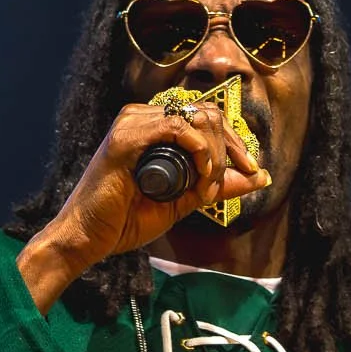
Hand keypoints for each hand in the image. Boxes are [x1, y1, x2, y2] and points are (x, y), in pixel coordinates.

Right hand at [17, 102, 268, 311]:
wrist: (89, 239)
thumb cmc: (125, 219)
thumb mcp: (184, 201)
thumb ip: (217, 186)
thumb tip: (261, 177)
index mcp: (155, 129)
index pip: (207, 117)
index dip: (236, 142)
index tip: (251, 170)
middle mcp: (144, 119)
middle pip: (207, 112)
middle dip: (232, 146)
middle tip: (239, 176)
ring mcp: (133, 124)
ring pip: (196, 118)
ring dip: (214, 153)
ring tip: (208, 184)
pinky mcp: (124, 138)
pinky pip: (175, 127)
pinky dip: (197, 149)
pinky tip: (200, 173)